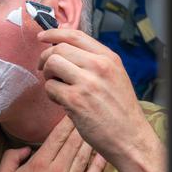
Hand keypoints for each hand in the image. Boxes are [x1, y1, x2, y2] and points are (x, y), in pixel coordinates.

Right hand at [0, 117, 106, 171]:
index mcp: (39, 164)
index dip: (66, 122)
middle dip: (81, 127)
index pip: (58, 136)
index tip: (71, 111)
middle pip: (74, 143)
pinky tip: (103, 155)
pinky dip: (99, 165)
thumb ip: (13, 156)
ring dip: (91, 142)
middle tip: (88, 115)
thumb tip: (26, 148)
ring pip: (85, 158)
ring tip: (97, 130)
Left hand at [37, 28, 167, 171]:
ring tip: (55, 87)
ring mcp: (86, 82)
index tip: (42, 37)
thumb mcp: (115, 77)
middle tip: (45, 71)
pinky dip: (50, 94)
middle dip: (46, 58)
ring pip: (51, 65)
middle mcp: (99, 66)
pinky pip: (50, 88)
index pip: (75, 35)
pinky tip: (60, 102)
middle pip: (58, 49)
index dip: (54, 34)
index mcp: (109, 58)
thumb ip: (94, 62)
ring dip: (47, 76)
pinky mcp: (75, 100)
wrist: (130, 138)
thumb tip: (65, 49)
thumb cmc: (120, 110)